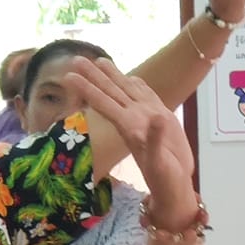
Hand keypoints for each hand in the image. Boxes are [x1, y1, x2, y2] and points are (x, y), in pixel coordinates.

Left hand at [62, 59, 198, 227]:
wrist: (175, 186)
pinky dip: (139, 85)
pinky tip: (132, 78)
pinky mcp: (162, 119)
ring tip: (100, 60)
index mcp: (130, 126)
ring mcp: (147, 118)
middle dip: (94, 75)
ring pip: (126, 91)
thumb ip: (155, 139)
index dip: (87, 89)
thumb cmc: (165, 179)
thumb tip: (154, 117)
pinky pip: (147, 97)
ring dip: (113, 76)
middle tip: (76, 58)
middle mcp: (135, 119)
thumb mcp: (160, 162)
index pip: (104, 103)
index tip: (69, 76)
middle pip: (110, 92)